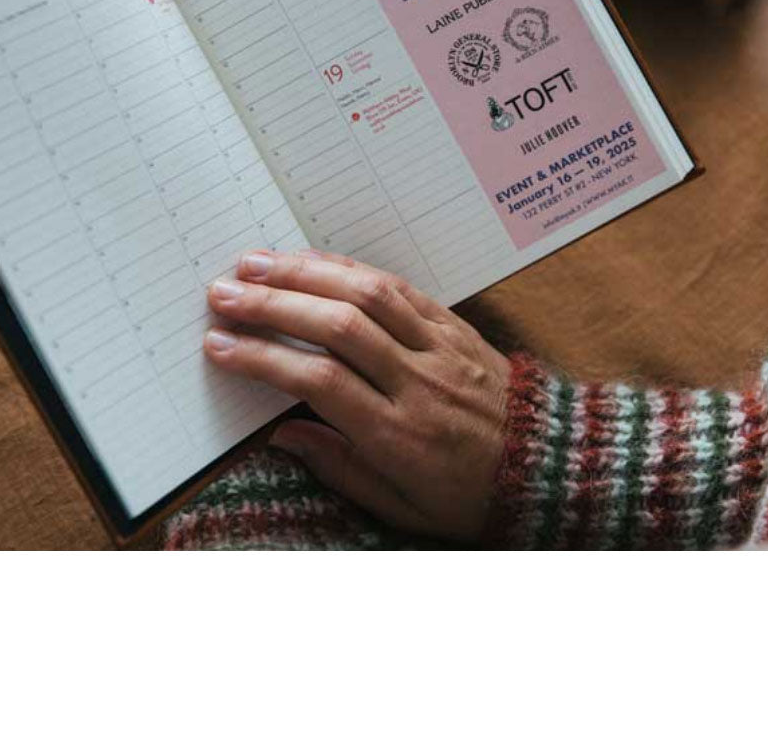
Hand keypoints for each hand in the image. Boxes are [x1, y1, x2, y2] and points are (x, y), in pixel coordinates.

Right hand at [203, 249, 511, 540]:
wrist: (549, 465)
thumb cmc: (470, 495)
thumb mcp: (403, 508)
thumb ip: (339, 468)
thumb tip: (281, 433)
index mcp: (400, 434)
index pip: (319, 381)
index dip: (264, 358)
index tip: (218, 345)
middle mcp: (418, 381)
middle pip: (338, 326)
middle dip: (274, 304)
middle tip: (222, 292)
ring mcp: (440, 346)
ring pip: (368, 294)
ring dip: (307, 272)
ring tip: (257, 263)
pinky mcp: (454, 324)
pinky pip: (400, 286)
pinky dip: (352, 268)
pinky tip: (315, 260)